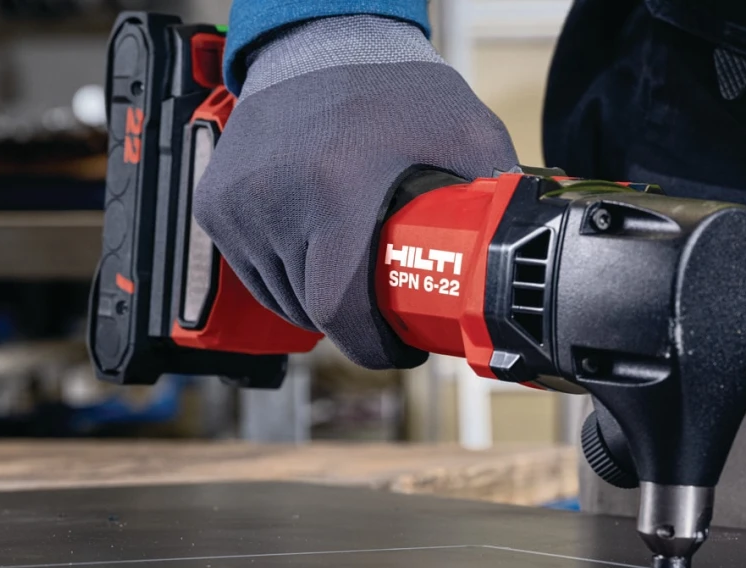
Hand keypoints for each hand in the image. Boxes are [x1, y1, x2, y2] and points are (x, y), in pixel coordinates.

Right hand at [194, 15, 517, 368]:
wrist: (320, 40)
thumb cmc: (394, 88)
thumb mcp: (465, 131)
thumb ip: (500, 190)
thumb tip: (531, 251)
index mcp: (336, 188)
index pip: (340, 307)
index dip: (373, 346)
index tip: (401, 349)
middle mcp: (277, 199)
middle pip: (312, 308)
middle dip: (354, 320)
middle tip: (388, 305)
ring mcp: (238, 205)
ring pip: (279, 297)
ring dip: (314, 299)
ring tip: (350, 272)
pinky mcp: (214, 204)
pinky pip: (250, 270)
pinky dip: (281, 273)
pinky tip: (311, 249)